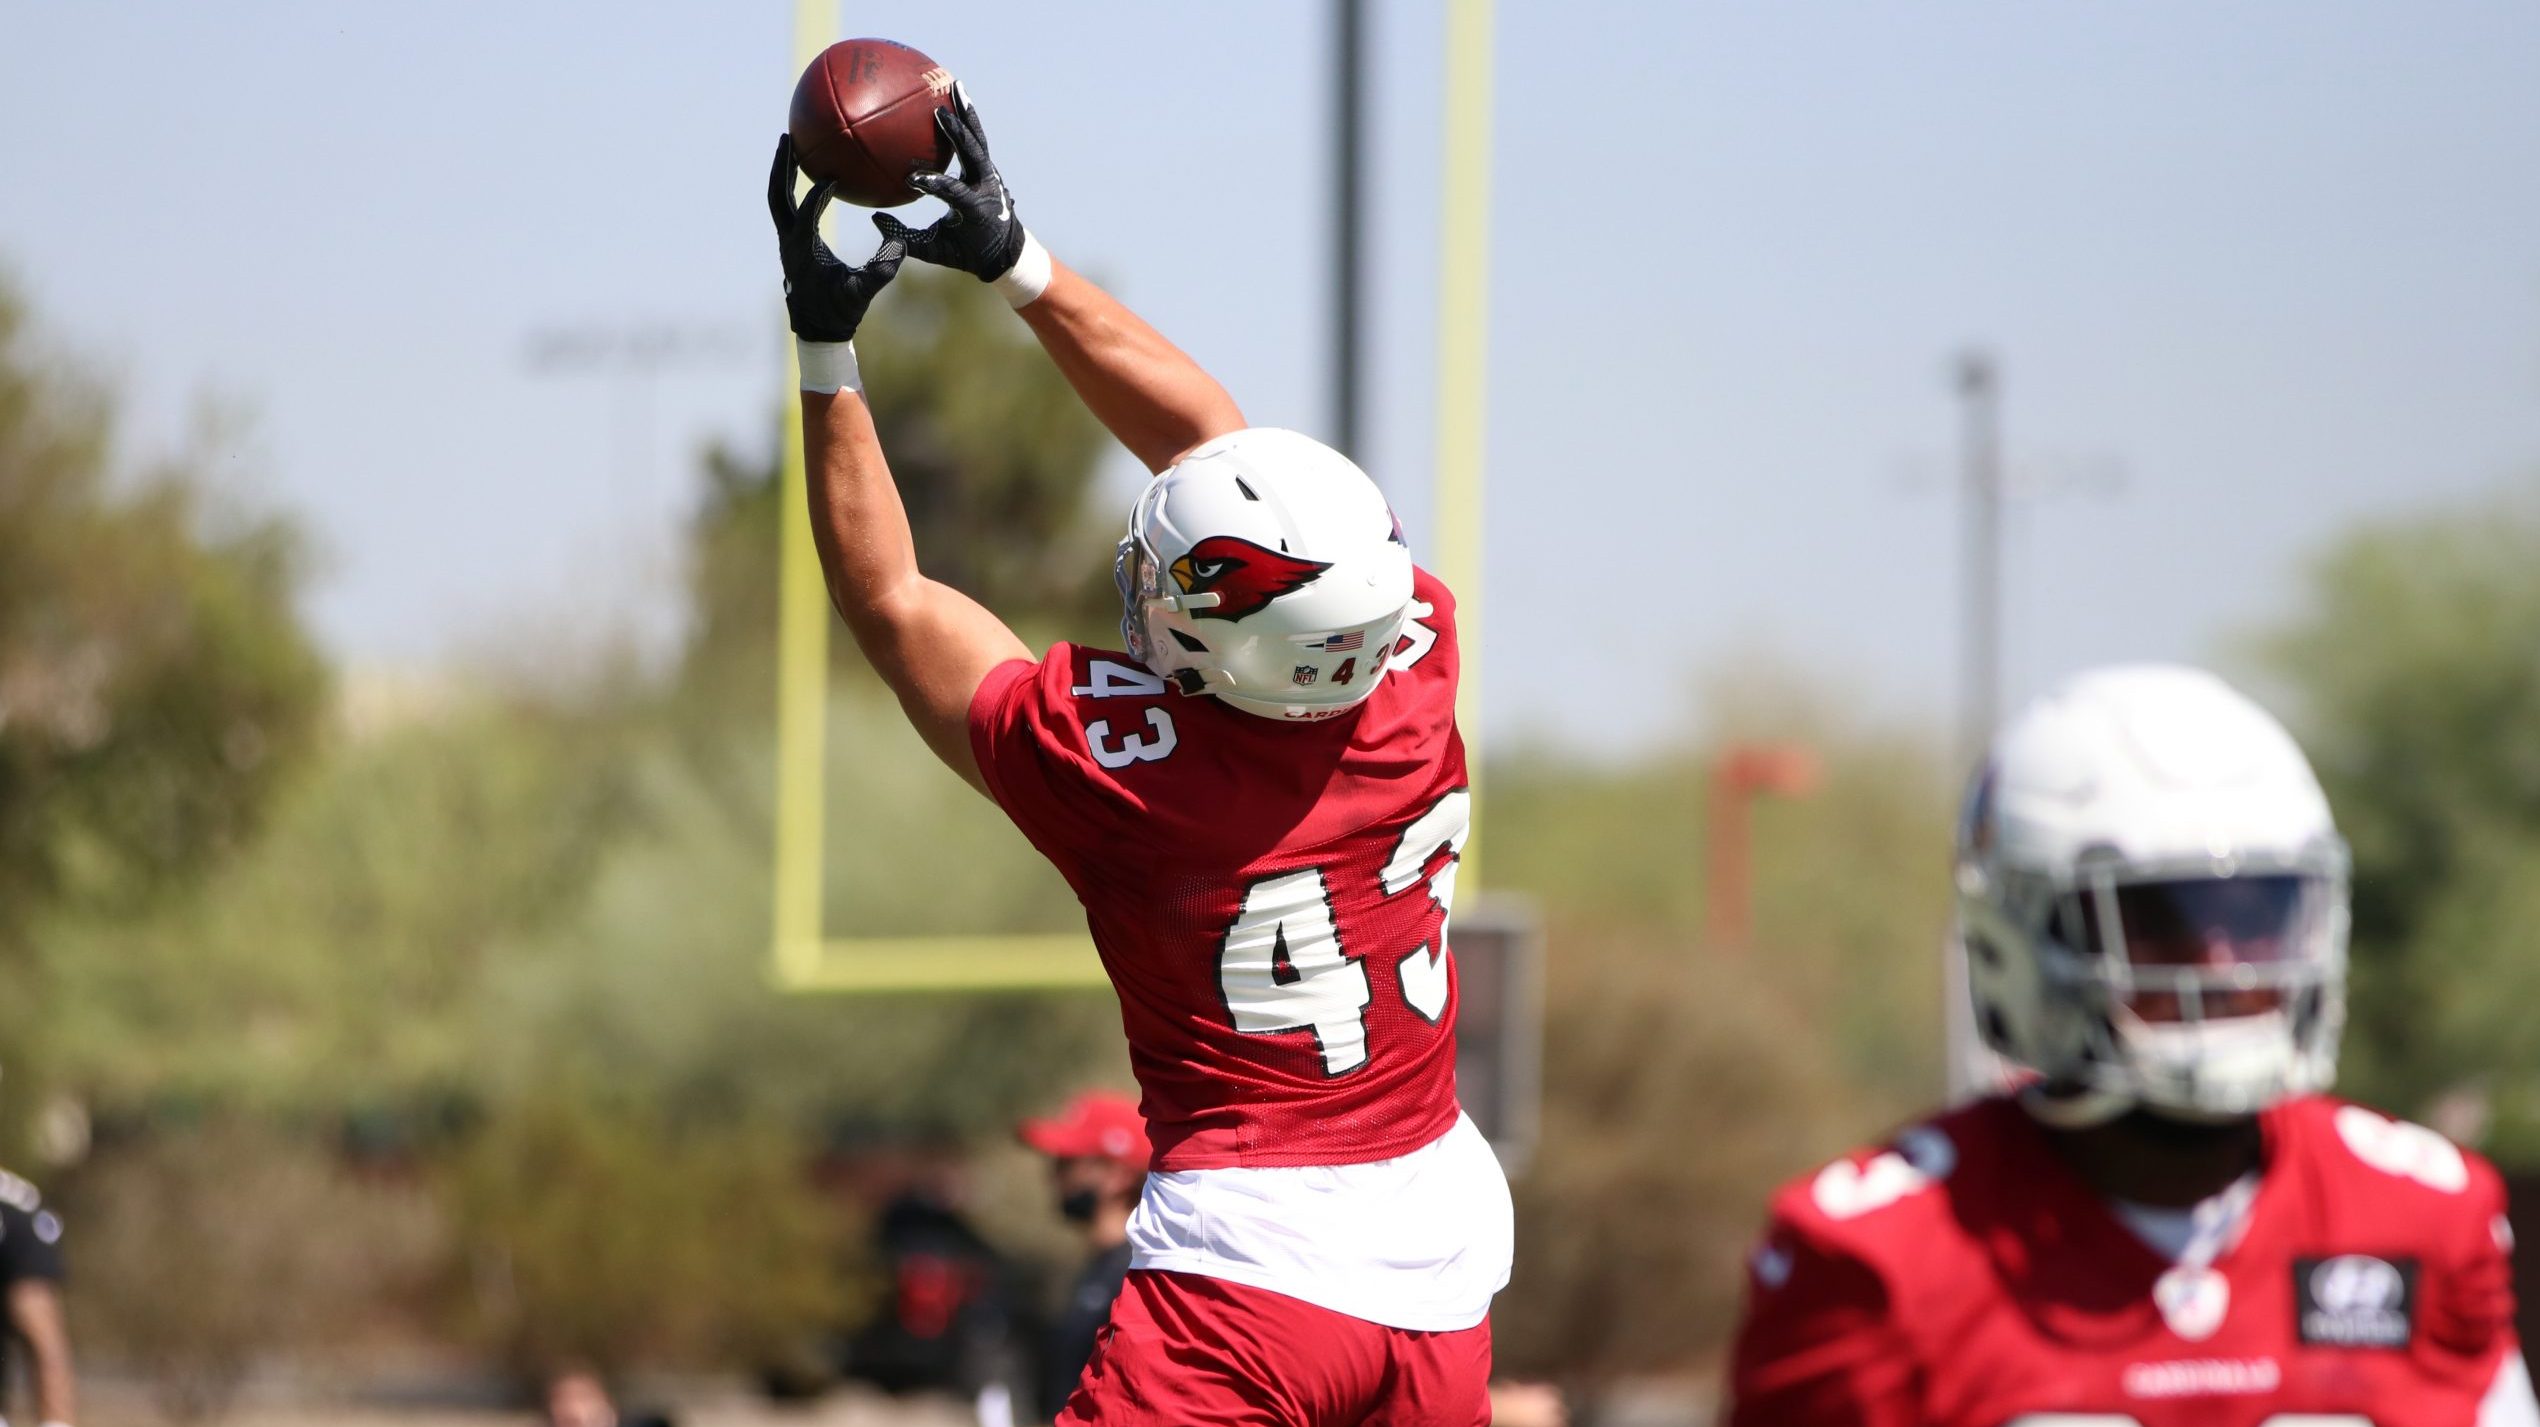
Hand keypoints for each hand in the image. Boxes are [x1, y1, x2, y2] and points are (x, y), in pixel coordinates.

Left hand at [768, 134, 903, 342]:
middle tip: (788, 138)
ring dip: (784, 174)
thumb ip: (880, 271)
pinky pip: (789, 207)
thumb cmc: (840, 311)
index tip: (835, 176)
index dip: (818, 193)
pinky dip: (794, 188)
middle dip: (782, 167)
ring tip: (793, 146)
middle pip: (777, 196)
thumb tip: (900, 243)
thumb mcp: (861, 293)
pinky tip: (810, 174)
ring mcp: (787, 240)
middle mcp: (789, 241)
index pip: (806, 213)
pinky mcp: (792, 241)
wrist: (818, 327)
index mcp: (803, 249)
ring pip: (779, 199)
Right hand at [872, 83, 1027, 283]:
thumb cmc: (967, 253)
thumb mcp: (938, 252)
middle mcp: (987, 187)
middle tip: (938, 113)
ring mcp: (990, 174)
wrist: (1005, 250)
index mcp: (975, 209)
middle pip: (974, 155)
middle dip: (957, 135)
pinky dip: (968, 118)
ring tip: (955, 85)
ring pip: (979, 139)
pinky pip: (977, 139)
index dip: (934, 183)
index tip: (910, 178)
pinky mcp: (987, 166)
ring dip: (967, 113)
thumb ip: (908, 241)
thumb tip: (876, 220)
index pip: (954, 192)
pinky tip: (957, 96)